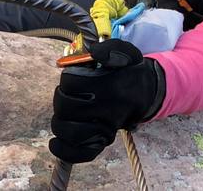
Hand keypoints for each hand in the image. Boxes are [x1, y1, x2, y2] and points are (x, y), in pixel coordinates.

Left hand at [50, 38, 163, 163]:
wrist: (146, 95)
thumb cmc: (130, 72)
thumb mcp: (127, 53)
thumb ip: (110, 48)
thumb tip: (93, 52)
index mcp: (109, 86)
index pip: (71, 83)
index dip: (66, 79)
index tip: (72, 78)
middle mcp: (106, 109)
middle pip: (65, 107)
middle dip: (60, 99)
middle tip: (65, 95)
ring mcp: (104, 129)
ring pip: (68, 130)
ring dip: (58, 122)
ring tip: (64, 113)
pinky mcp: (103, 142)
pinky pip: (80, 153)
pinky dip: (64, 151)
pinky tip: (56, 142)